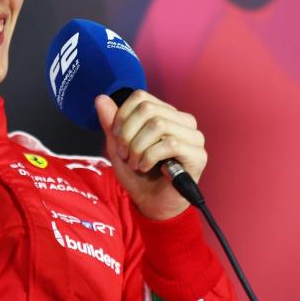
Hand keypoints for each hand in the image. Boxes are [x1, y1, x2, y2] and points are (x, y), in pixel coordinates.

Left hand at [94, 90, 206, 219]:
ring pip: (158, 125)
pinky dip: (150, 157)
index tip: (117, 138)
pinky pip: (170, 144)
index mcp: (166, 113)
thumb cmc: (138, 174)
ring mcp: (194, 137)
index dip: (122, 116)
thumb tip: (101, 98)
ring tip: (135, 163)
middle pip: (148, 109)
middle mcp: (183, 121)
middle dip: (128, 134)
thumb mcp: (118, 146)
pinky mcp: (198, 155)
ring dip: (138, 148)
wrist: (151, 203)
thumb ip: (111, 123)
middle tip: (125, 154)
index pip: (141, 98)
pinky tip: (146, 167)